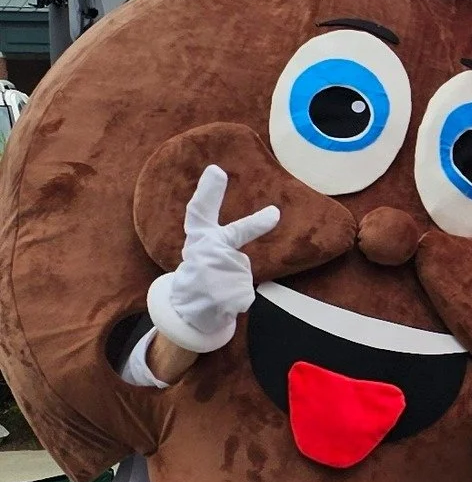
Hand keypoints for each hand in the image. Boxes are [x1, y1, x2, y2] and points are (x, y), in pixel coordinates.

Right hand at [147, 164, 279, 354]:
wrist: (187, 311)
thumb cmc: (202, 272)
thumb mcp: (206, 249)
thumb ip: (231, 233)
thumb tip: (274, 213)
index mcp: (198, 239)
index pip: (199, 211)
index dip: (208, 192)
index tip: (216, 170)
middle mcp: (203, 252)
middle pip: (236, 235)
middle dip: (256, 224)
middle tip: (275, 213)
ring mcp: (212, 274)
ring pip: (242, 271)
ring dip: (236, 280)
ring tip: (218, 288)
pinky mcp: (223, 296)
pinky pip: (244, 294)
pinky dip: (237, 299)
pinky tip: (221, 301)